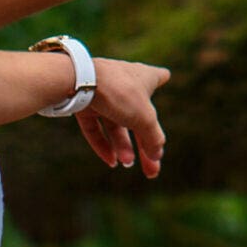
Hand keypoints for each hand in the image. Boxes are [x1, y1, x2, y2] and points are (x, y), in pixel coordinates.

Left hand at [77, 57, 170, 176]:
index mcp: (145, 78)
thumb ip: (153, 138)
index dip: (161, 79)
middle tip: (152, 169)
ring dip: (123, 146)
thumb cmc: (121, 93)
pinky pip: (96, 127)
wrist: (80, 82)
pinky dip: (103, 144)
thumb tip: (157, 155)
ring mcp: (104, 94)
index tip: (165, 79)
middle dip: (145, 144)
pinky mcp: (85, 104)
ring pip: (116, 124)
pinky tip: (110, 161)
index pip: (158, 76)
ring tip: (127, 163)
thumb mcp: (145, 119)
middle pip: (138, 117)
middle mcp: (125, 84)